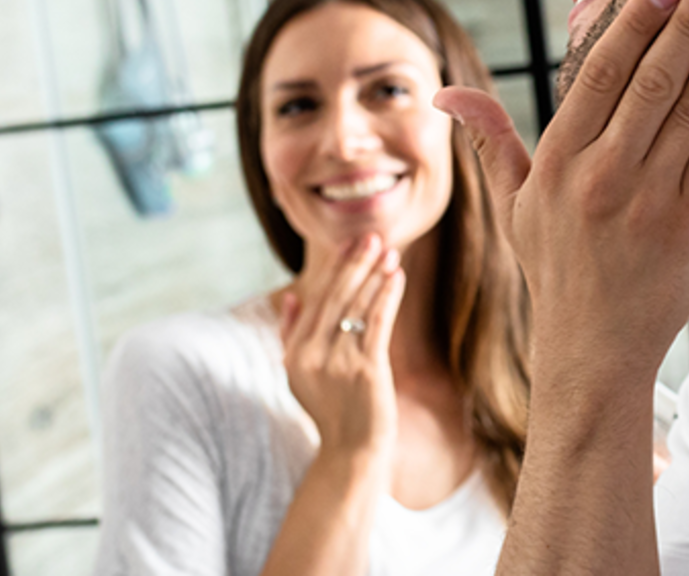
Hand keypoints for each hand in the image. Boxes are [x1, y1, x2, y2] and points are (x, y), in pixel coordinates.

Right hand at [275, 232, 406, 461]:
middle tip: (372, 237)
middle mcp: (312, 355)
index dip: (334, 271)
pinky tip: (397, 277)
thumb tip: (292, 296)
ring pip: (357, 307)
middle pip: (335, 298)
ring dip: (375, 275)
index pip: (316, 301)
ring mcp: (338, 362)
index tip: (349, 245)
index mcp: (294, 354)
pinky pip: (376, 323)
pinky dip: (387, 296)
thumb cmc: (331, 412)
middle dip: (355, 264)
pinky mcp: (366, 369)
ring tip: (390, 252)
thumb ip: (291, 336)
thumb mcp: (300, 376)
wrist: (352, 451)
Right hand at [435, 0, 688, 380]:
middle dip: (686, 24)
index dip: (634, 25)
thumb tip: (445, 94)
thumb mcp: (515, 206)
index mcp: (556, 162)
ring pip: (688, 109)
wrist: (593, 351)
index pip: (599, 75)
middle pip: (650, 82)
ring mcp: (646, 198)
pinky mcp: (687, 221)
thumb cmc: (556, 270)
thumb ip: (491, 141)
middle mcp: (600, 175)